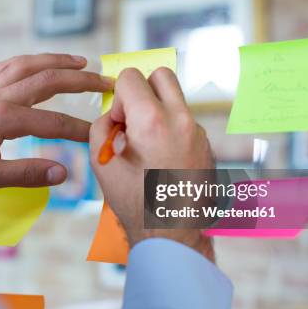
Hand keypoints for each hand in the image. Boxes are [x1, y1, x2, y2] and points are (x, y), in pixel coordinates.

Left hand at [0, 54, 113, 191]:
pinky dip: (28, 61)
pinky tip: (36, 64)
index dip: (79, 129)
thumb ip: (25, 174)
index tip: (100, 134)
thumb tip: (63, 173)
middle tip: (106, 82)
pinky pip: (8, 67)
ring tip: (80, 61)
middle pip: (47, 79)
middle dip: (80, 80)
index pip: (52, 122)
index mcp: (2, 118)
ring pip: (28, 65)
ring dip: (56, 61)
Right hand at [90, 67, 214, 260]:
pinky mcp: (206, 144)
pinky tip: (162, 159)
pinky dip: (170, 129)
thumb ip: (101, 127)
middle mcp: (181, 120)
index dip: (118, 98)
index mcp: (153, 121)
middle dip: (142, 89)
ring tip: (147, 145)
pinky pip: (184, 121)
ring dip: (157, 111)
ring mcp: (198, 132)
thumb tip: (114, 116)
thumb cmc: (135, 202)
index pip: (132, 76)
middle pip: (161, 75)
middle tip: (133, 118)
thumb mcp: (102, 163)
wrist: (172, 233)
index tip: (119, 123)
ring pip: (174, 100)